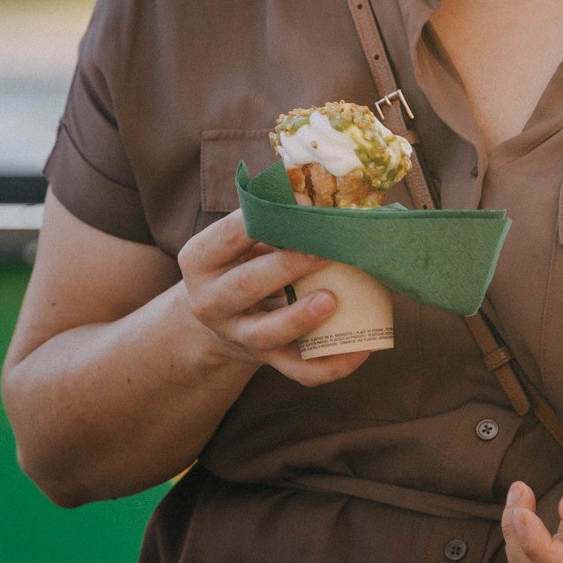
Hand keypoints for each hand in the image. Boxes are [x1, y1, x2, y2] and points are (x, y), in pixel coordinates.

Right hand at [174, 209, 368, 387]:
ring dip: (299, 318)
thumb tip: (314, 192)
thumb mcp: (239, 241)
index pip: (230, 235)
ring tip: (332, 300)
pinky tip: (361, 350)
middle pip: (245, 286)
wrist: (219, 320)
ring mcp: (238, 335)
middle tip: (325, 251)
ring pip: (266, 333)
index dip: (267, 217)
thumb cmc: (241, 264)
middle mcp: (211, 302)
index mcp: (201, 261)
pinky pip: (298, 370)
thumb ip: (269, 219)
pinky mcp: (266, 360)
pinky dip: (330, 365)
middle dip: (286, 267)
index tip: (307, 204)